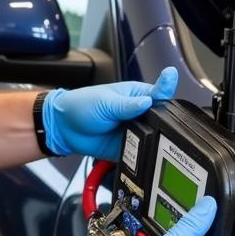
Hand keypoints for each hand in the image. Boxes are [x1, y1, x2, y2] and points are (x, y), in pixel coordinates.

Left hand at [42, 67, 177, 159]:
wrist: (63, 128)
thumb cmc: (82, 105)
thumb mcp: (106, 102)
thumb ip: (128, 105)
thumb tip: (148, 101)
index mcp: (136, 95)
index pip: (158, 94)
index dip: (166, 90)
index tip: (171, 81)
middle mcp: (138, 113)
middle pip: (160, 118)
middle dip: (160, 122)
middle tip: (153, 121)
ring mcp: (134, 131)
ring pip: (153, 137)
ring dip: (152, 138)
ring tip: (143, 136)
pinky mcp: (128, 147)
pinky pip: (140, 152)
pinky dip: (141, 153)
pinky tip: (139, 150)